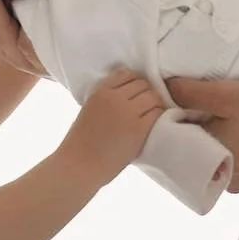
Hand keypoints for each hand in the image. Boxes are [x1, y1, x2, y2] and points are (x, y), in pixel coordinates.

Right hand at [59, 68, 163, 185]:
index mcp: (101, 91)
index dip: (134, 83)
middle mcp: (115, 98)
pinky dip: (159, 117)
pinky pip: (157, 113)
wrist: (79, 165)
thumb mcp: (90, 108)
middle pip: (143, 84)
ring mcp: (128, 112)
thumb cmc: (82, 141)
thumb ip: (107, 97)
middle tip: (145, 107)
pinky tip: (155, 125)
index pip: (127, 74)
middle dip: (146, 94)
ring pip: (153, 97)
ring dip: (155, 105)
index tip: (135, 95)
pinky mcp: (139, 129)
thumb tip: (129, 92)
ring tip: (151, 116)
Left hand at [166, 78, 238, 192]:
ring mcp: (238, 184)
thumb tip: (166, 88)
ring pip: (220, 158)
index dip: (182, 114)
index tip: (193, 101)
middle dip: (204, 129)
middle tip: (219, 109)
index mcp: (202, 155)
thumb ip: (193, 92)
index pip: (178, 134)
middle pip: (199, 147)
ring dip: (224, 142)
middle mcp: (216, 176)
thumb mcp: (228, 94)